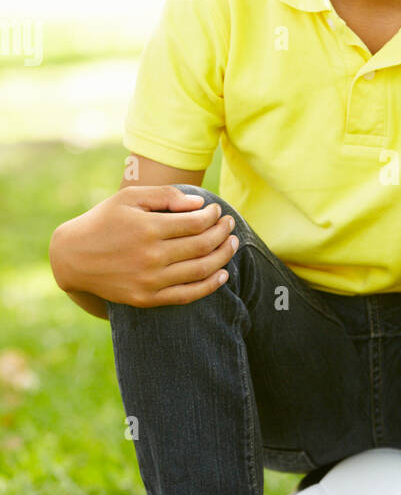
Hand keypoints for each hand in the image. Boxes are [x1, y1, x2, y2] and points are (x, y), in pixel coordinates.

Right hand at [49, 186, 237, 307]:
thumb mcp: (129, 198)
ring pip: (200, 270)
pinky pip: (187, 295)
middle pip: (202, 245)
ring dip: (223, 257)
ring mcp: (150, 280)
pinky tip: (223, 275)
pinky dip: (210, 286)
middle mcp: (151, 256)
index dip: (213, 217)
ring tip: (232, 244)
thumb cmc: (104, 221)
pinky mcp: (147, 299)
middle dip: (223, 233)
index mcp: (148, 228)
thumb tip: (199, 204)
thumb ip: (165, 195)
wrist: (73, 257)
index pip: (196, 223)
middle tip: (230, 225)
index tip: (217, 211)